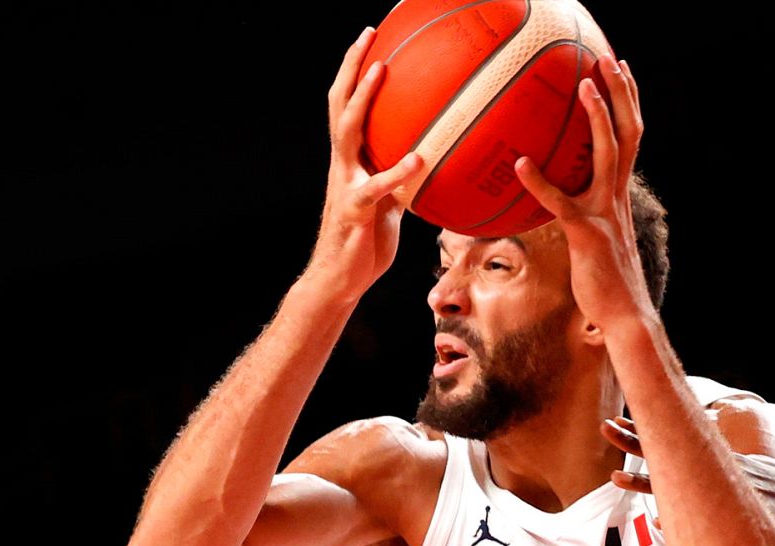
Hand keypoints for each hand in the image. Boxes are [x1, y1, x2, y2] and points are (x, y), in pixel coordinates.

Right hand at [304, 28, 424, 299]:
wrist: (340, 280)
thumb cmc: (367, 242)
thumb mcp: (391, 203)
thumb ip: (404, 180)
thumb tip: (434, 163)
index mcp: (350, 161)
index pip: (349, 106)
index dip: (356, 73)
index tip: (372, 41)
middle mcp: (342, 165)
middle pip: (340, 104)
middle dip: (352, 66)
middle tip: (368, 35)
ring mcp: (344, 184)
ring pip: (347, 131)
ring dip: (363, 98)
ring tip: (381, 71)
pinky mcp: (354, 210)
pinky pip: (376, 186)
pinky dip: (397, 170)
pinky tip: (419, 158)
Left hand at [514, 58, 652, 331]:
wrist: (624, 315)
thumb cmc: (604, 280)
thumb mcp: (596, 238)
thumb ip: (581, 213)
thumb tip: (554, 198)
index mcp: (619, 195)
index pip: (631, 139)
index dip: (627, 103)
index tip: (619, 71)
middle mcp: (617, 196)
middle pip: (628, 134)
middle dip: (621, 94)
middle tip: (609, 60)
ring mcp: (605, 212)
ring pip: (607, 155)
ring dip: (597, 118)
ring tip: (583, 87)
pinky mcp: (587, 234)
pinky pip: (561, 202)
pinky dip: (540, 182)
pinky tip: (521, 164)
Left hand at [602, 416, 774, 545]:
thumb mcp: (761, 485)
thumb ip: (734, 486)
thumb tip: (708, 500)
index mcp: (726, 464)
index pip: (679, 440)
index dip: (647, 431)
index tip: (617, 421)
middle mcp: (726, 469)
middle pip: (673, 448)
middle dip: (637, 437)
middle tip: (604, 424)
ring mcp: (733, 488)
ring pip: (683, 480)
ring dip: (647, 478)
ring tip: (614, 474)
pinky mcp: (745, 509)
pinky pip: (708, 512)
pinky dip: (685, 513)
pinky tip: (657, 517)